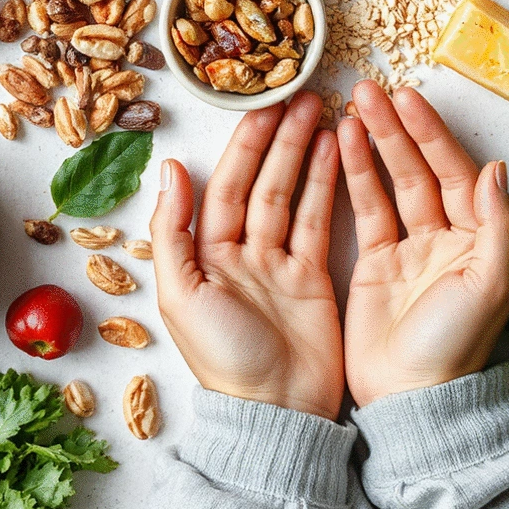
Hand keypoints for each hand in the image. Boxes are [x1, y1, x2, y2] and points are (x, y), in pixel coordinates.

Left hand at [151, 90, 343, 420]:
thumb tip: (171, 168)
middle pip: (261, 181)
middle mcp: (242, 253)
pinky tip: (337, 151)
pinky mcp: (314, 278)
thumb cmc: (224, 361)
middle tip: (300, 94)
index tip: (264, 104)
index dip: (245, 144)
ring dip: (305, 152)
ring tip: (323, 111)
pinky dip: (327, 184)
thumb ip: (173, 231)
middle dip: (279, 137)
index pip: (227, 185)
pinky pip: (319, 220)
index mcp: (206, 255)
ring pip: (292, 194)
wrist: (277, 414)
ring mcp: (280, 264)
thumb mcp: (182, 297)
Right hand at [337, 81, 508, 407]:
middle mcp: (446, 237)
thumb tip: (497, 169)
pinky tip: (340, 143)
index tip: (409, 99)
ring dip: (373, 143)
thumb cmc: (454, 348)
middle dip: (397, 128)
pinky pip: (365, 210)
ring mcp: (409, 249)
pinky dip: (354, 175)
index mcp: (478, 239)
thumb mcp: (488, 286)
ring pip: (391, 182)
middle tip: (370, 89)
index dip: (431, 134)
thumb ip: (495, 225)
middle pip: (421, 169)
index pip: (455, 172)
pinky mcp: (375, 265)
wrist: (411, 401)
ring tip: (350, 106)